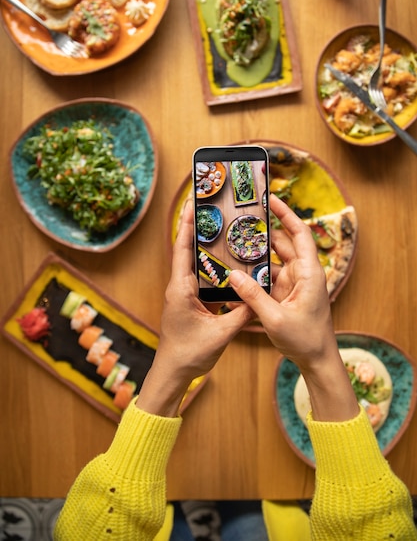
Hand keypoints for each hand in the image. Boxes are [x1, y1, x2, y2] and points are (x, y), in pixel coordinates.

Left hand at [136, 200, 252, 416]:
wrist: (173, 373)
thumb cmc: (189, 354)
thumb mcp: (220, 334)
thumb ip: (241, 314)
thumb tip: (259, 295)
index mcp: (181, 289)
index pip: (183, 250)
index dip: (187, 225)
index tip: (193, 203)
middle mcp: (179, 287)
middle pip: (187, 250)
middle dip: (196, 227)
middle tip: (209, 207)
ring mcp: (184, 295)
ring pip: (194, 263)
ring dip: (203, 245)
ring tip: (219, 226)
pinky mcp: (190, 303)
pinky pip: (202, 279)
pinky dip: (212, 267)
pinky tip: (226, 262)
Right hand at [229, 195, 358, 421]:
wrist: (316, 360)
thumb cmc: (305, 339)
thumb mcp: (275, 318)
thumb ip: (253, 296)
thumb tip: (232, 276)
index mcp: (308, 273)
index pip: (299, 234)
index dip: (286, 214)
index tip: (270, 199)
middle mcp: (301, 273)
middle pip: (282, 243)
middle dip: (263, 231)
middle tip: (242, 219)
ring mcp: (292, 284)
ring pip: (271, 261)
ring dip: (255, 254)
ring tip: (234, 242)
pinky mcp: (284, 295)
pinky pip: (267, 278)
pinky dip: (253, 274)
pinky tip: (236, 272)